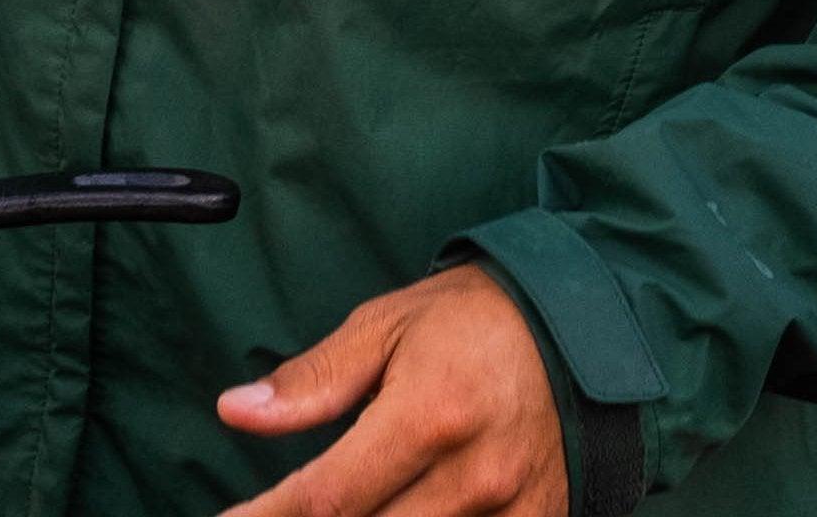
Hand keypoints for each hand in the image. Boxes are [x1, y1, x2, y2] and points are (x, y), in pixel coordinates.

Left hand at [217, 266, 566, 516]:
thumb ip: (313, 380)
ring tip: (328, 512)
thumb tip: (237, 411)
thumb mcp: (384, 327)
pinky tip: (391, 514)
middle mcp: (472, 477)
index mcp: (427, 414)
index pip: (330, 495)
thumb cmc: (470, 320)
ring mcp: (511, 514)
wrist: (579, 327)